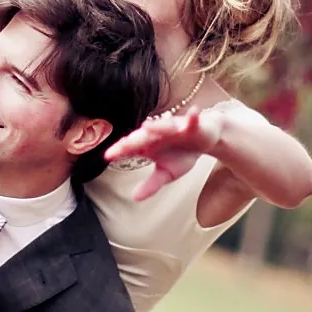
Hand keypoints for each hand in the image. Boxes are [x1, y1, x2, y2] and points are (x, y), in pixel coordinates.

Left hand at [103, 108, 222, 199]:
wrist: (204, 140)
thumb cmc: (182, 154)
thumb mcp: (167, 173)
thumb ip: (151, 185)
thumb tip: (134, 198)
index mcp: (148, 145)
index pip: (131, 148)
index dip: (119, 151)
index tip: (107, 156)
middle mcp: (158, 134)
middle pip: (144, 137)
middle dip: (134, 140)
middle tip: (124, 145)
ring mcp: (174, 128)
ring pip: (164, 127)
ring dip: (157, 126)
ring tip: (147, 126)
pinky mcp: (191, 124)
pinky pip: (192, 121)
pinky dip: (192, 117)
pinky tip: (193, 113)